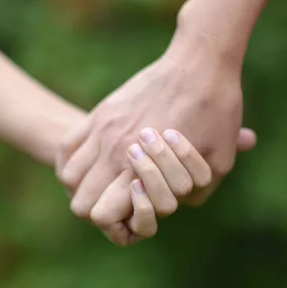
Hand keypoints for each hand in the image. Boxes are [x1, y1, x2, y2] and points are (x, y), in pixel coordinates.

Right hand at [57, 29, 246, 244]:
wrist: (200, 62)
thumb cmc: (216, 112)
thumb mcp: (219, 162)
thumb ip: (197, 193)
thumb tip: (178, 205)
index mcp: (140, 166)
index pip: (101, 214)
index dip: (114, 225)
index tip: (133, 217)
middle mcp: (113, 149)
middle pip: (79, 202)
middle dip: (98, 210)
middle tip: (122, 202)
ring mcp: (102, 127)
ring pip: (68, 176)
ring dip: (84, 186)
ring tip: (108, 182)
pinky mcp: (101, 111)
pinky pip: (67, 146)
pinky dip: (74, 161)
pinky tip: (95, 160)